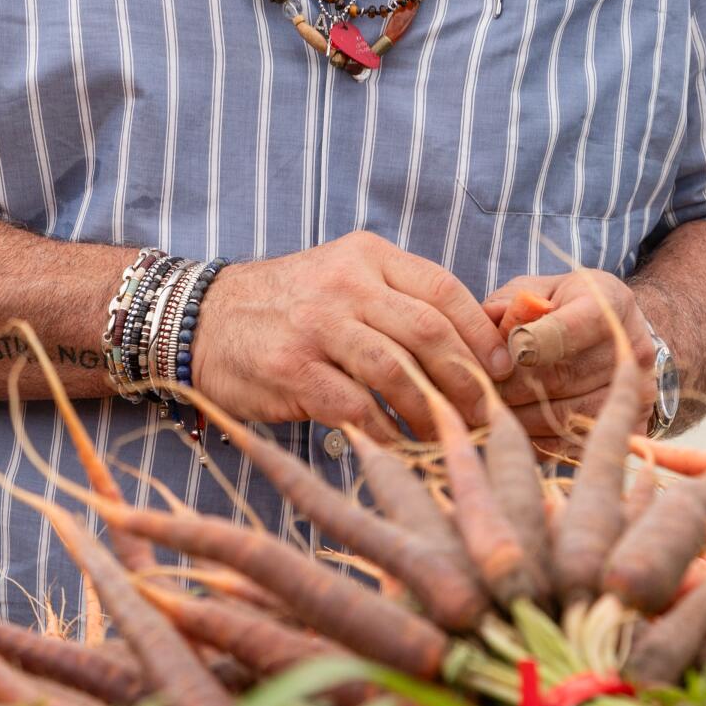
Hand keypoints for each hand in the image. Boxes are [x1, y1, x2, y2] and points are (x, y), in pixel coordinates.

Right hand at [192, 230, 512, 442]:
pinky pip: (356, 408)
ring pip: (398, 372)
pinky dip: (386, 435)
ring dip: (432, 414)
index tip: (502, 370)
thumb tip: (474, 344)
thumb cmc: (290, 305)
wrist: (203, 318)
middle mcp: (345, 283)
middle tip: (487, 416)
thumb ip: (397, 300)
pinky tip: (399, 449)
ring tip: (449, 439)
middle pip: (429, 332)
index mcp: (368, 255)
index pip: (443, 289)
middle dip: (467, 381)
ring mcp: (317, 324)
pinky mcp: (293, 368)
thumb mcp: (344, 277)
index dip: (481, 333)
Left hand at [483, 270, 655, 452]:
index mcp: (609, 304)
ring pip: (568, 413)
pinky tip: (515, 434)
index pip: (570, 328)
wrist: (618, 331)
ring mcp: (638, 391)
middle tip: (481, 392)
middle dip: (515, 386)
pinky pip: (580, 440)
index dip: (534, 342)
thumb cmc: (568, 306)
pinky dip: (542, 440)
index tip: (506, 352)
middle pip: (565, 376)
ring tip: (490, 413)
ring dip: (523, 417)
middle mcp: (631, 348)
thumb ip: (512, 301)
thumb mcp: (541, 288)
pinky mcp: (634, 424)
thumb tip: (486, 320)